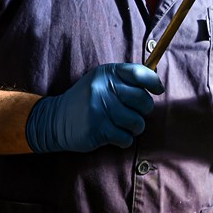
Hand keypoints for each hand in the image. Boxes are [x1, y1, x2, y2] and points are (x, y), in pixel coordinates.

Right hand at [26, 63, 163, 152]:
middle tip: (132, 113)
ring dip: (134, 128)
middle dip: (143, 110)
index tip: (157, 90)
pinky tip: (113, 135)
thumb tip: (157, 84)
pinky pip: (126, 138)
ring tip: (122, 126)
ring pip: (137, 122)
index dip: (153, 83)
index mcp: (107, 73)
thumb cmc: (87, 100)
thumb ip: (125, 79)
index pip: (140, 74)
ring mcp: (100, 108)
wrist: (55, 120)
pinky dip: (124, 139)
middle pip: (144, 101)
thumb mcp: (101, 81)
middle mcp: (103, 88)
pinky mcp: (97, 129)